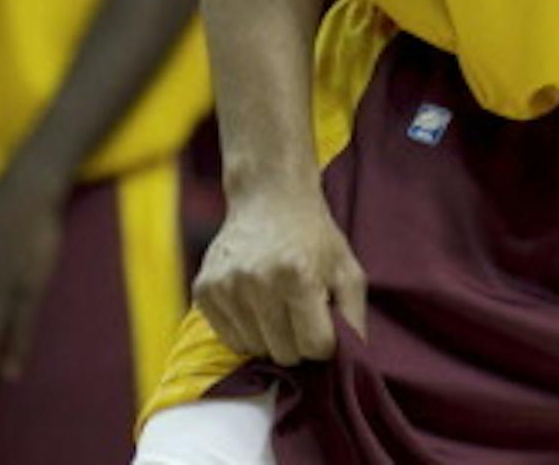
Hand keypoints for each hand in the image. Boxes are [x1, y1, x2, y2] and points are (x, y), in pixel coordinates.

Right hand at [193, 185, 365, 367]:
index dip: (325, 340)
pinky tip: (256, 302)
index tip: (323, 318)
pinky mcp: (203, 290)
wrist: (269, 197)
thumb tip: (354, 363)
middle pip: (285, 354)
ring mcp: (226, 286)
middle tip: (301, 311)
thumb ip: (355, 319)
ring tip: (278, 303)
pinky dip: (247, 331)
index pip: (315, 347)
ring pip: (255, 351)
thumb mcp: (348, 270)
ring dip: (271, 337)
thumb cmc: (314, 237)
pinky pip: (230, 340)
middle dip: (299, 341)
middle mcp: (257, 282)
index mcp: (298, 276)